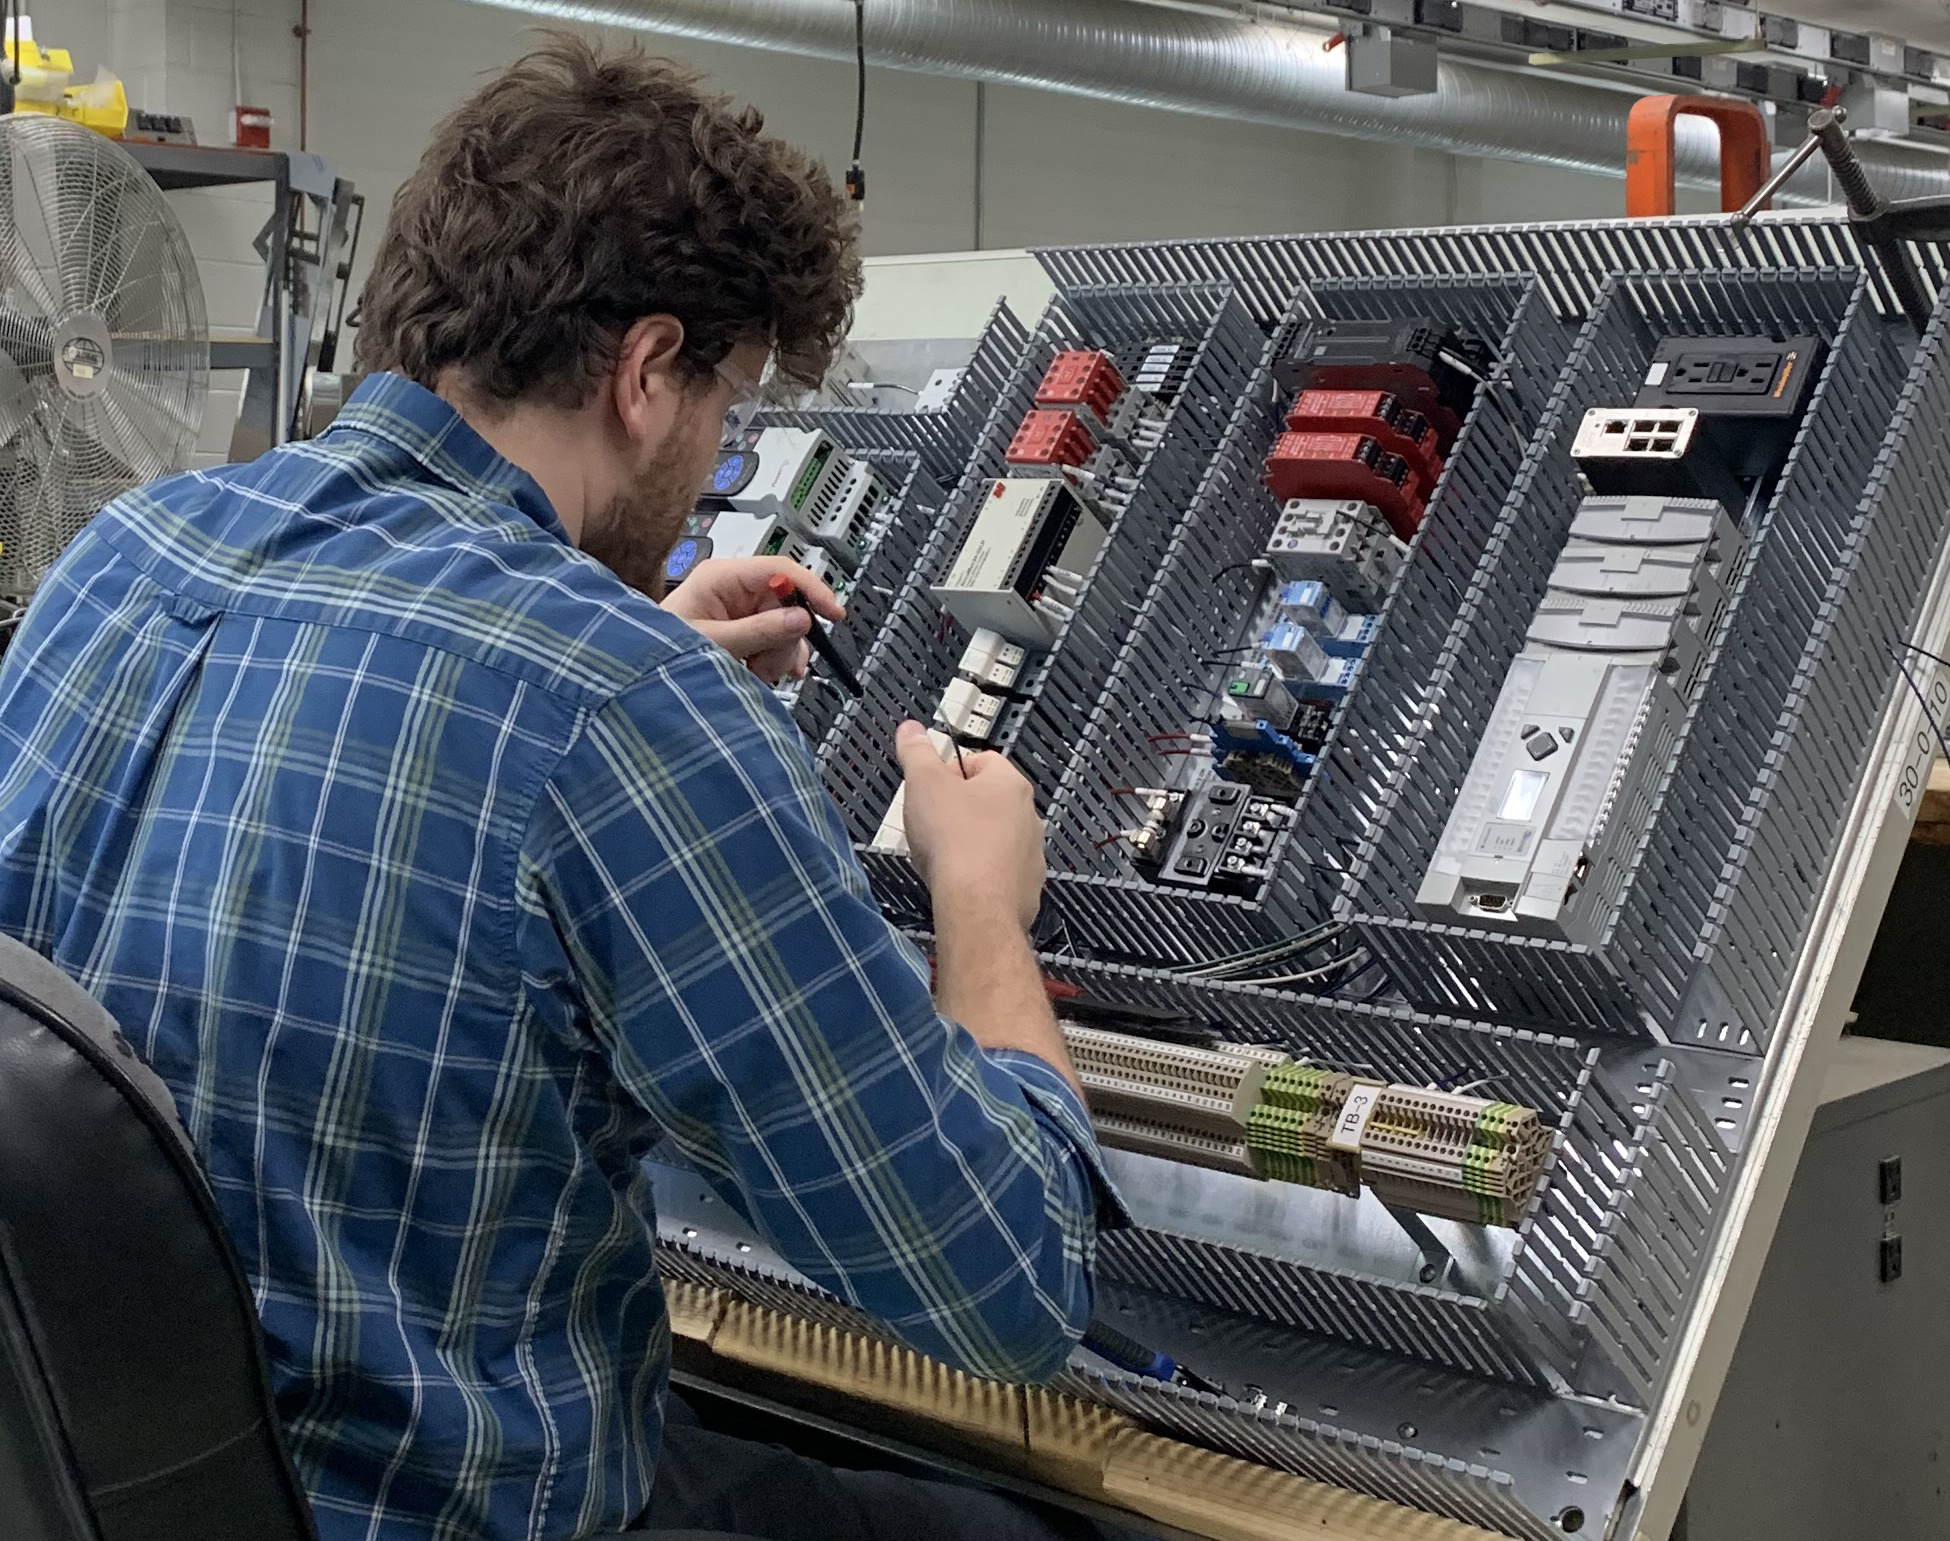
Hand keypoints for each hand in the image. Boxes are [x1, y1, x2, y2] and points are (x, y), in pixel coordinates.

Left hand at [662, 557, 844, 684]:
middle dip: (785, 638)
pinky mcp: (744, 631)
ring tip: (757, 673)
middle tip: (768, 663)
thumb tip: (799, 619)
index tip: (832, 612)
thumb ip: (759, 632)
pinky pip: (776, 640)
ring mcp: (740, 611)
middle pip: (788, 603)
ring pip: (786, 626)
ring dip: (779, 654)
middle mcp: (734, 590)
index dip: (810, 589)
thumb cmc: (659, 652)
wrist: (641, 677)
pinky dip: (776, 660)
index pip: (780, 570)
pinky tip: (765, 674)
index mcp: (722, 578)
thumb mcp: (714, 643)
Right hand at [894, 720, 1044, 930]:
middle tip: (931, 823)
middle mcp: (1028, 816)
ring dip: (970, 843)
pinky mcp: (1026, 887)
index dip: (950, 772)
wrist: (976, 905)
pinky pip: (1000, 872)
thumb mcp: (924, 784)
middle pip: (988, 801)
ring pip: (994, 839)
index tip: (931, 787)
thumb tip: (912, 730)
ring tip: (942, 856)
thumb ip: (917, 752)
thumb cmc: (955, 842)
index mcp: (1009, 784)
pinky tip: (958, 882)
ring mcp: (1031, 853)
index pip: (981, 761)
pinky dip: (980, 875)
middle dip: (958, 810)